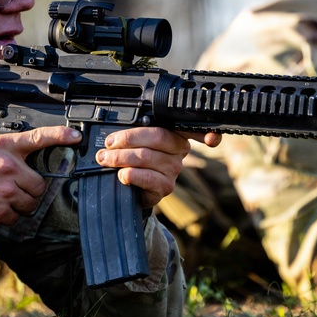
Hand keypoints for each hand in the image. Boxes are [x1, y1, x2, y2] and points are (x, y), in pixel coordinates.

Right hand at [0, 125, 81, 229]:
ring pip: (28, 205)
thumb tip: (21, 159)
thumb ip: (6, 151)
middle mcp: (9, 170)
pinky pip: (13, 219)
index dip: (60, 135)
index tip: (75, 136)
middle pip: (39, 186)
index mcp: (5, 149)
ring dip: (19, 205)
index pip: (38, 138)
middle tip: (13, 187)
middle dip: (30, 190)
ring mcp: (5, 194)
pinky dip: (6, 217)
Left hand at [94, 128, 220, 207]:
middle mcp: (179, 150)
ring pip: (147, 157)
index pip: (187, 127)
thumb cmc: (133, 160)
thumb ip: (128, 132)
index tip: (210, 138)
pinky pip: (148, 178)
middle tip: (108, 145)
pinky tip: (122, 175)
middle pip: (157, 137)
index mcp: (174, 133)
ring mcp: (173, 169)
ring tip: (105, 159)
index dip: (203, 132)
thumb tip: (108, 133)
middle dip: (128, 139)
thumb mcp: (132, 141)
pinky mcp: (165, 187)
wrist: (132, 189)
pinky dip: (131, 175)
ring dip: (121, 157)